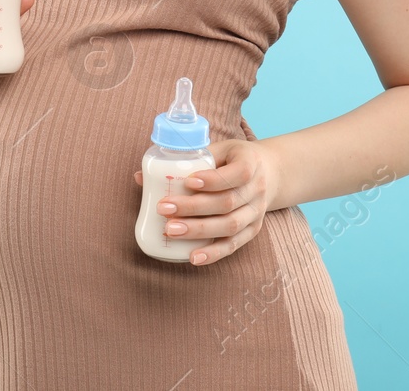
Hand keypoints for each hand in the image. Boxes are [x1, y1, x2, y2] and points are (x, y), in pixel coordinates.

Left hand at [131, 139, 280, 265]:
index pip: (236, 173)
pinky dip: (214, 253)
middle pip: (227, 203)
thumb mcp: (216, 149)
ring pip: (229, 226)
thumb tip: (140, 177)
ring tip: (170, 231)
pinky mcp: (253, 230)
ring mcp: (256, 213)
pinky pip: (233, 245)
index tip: (188, 181)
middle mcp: (257, 190)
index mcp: (250, 163)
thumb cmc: (232, 158)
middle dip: (193, 208)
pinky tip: (193, 257)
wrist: (269, 173)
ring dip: (198, 231)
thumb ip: (184, 159)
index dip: (213, 179)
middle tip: (164, 208)